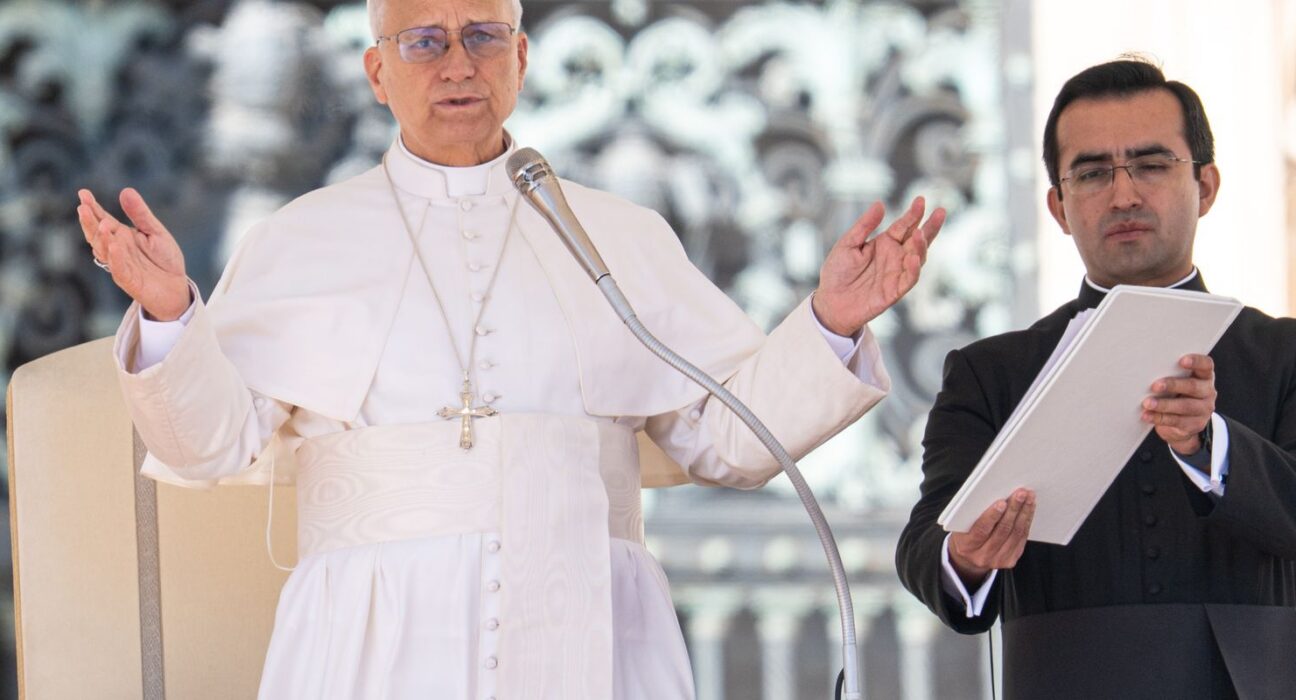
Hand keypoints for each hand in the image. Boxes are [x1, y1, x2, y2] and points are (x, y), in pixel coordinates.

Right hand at [77, 188, 190, 320]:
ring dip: (102, 238)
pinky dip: (116, 257)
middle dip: (89, 221)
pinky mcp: (128, 280)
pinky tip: (114, 245)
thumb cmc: (164, 259)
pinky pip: (119, 268)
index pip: (102, 219)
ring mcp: (120, 264)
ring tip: (101, 223)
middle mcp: (116, 249)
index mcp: (121, 235)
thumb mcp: (155, 232)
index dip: (92, 207)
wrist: (176, 287)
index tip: (83, 193)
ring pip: (105, 251)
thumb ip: (140, 214)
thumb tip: (125, 190)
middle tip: (83, 207)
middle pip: (98, 234)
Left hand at [811, 197, 944, 335]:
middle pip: (918, 240)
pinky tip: (912, 257)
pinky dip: (913, 269)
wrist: (830, 302)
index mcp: (885, 243)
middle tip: (940, 212)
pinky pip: (909, 279)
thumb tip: (880, 203)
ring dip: (921, 246)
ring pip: (918, 258)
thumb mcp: (847, 243)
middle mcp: (895, 256)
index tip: (921, 200)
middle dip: (930, 227)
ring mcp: (897, 273)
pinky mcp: (895, 291)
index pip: (904, 226)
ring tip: (920, 234)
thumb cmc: (837, 272)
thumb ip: (864, 225)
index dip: (913, 214)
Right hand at [948, 488, 1034, 586]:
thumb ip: (972, 515)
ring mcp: (998, 560)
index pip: (981, 530)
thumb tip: (992, 496)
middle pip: (1002, 531)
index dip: (992, 516)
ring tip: (1029, 498)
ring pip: (1015, 534)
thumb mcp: (961, 526)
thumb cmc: (964, 535)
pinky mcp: (1010, 560)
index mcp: (966, 546)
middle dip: (1013, 509)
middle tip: (1020, 494)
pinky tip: (1029, 510)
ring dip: (1024, 513)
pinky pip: (1021, 539)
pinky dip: (1026, 522)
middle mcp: (982, 556)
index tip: (1002, 502)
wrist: (968, 558)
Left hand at [1142, 354, 1215, 454]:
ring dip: (1164, 404)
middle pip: (1193, 386)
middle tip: (1155, 386)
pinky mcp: (1195, 425)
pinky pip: (1176, 421)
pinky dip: (1159, 418)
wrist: (1184, 425)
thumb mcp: (1178, 383)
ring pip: (1184, 406)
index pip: (1206, 365)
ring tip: (1147, 403)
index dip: (1196, 362)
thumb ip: (1170, 374)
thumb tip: (1145, 369)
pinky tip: (1146, 415)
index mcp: (1204, 377)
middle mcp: (1207, 392)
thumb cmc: (1176, 394)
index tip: (1182, 360)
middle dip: (1173, 385)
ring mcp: (1203, 410)